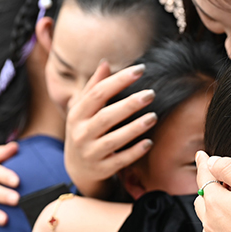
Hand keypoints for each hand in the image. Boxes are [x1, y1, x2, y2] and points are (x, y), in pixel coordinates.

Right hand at [65, 61, 156, 196]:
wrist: (77, 168)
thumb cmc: (84, 130)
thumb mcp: (83, 110)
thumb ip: (94, 87)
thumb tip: (106, 62)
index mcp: (77, 114)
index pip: (98, 94)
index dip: (119, 80)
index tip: (140, 69)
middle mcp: (81, 133)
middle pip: (106, 116)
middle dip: (129, 104)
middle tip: (151, 93)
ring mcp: (91, 153)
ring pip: (114, 140)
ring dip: (135, 128)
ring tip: (153, 116)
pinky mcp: (102, 169)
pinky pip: (120, 160)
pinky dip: (134, 152)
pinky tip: (149, 142)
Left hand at [193, 151, 230, 231]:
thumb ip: (230, 169)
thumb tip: (212, 161)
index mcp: (215, 202)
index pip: (204, 176)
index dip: (203, 164)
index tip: (201, 154)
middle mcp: (208, 222)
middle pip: (201, 199)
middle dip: (208, 190)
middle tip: (222, 186)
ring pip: (207, 221)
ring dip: (214, 213)